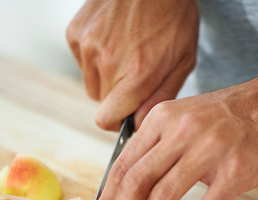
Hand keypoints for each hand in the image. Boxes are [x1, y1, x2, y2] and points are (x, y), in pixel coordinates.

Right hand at [66, 0, 198, 129]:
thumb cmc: (173, 17)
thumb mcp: (182, 61)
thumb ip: (160, 98)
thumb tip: (139, 125)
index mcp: (136, 73)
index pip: (107, 120)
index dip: (118, 122)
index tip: (128, 115)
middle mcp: (107, 61)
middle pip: (101, 105)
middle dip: (118, 98)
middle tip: (135, 76)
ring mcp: (88, 45)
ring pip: (92, 86)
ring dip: (106, 79)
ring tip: (125, 55)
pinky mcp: (75, 34)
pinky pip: (82, 64)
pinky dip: (95, 60)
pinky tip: (113, 41)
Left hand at [91, 62, 257, 199]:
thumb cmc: (224, 118)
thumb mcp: (180, 118)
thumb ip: (153, 146)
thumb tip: (124, 188)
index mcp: (162, 119)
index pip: (123, 164)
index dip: (107, 198)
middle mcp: (182, 131)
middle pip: (136, 182)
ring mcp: (210, 150)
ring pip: (164, 197)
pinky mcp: (235, 171)